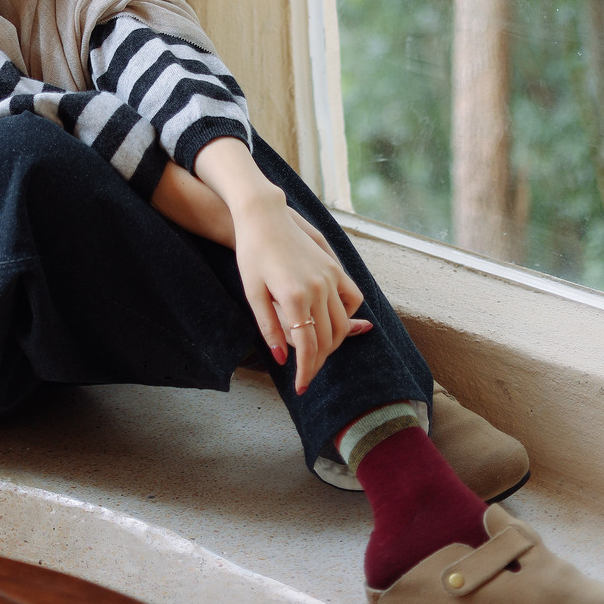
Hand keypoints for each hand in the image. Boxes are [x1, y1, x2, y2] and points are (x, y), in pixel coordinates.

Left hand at [193, 137, 371, 394]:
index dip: (306, 372)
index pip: (308, 348)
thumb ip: (269, 327)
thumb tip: (282, 359)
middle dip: (318, 361)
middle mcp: (317, 288)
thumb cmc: (252, 254)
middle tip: (305, 373)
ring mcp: (329, 275)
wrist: (263, 215)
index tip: (301, 388)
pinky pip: (352, 297)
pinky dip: (348, 315)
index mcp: (294, 297)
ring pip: (342, 323)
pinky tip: (333, 322)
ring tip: (317, 352)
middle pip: (327, 340)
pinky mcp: (334, 266)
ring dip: (333, 343)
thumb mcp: (252, 293)